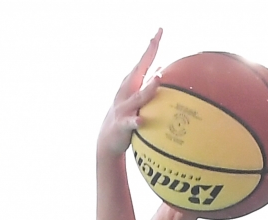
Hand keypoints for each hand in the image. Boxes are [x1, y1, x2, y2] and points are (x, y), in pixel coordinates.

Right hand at [98, 31, 162, 157]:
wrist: (107, 140)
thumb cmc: (126, 116)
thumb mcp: (136, 98)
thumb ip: (147, 85)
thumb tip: (160, 71)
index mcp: (132, 84)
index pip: (144, 61)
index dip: (152, 46)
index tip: (160, 30)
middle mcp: (126, 91)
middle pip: (138, 70)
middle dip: (147, 55)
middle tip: (155, 40)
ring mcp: (123, 107)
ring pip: (138, 96)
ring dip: (148, 88)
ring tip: (158, 79)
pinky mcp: (122, 124)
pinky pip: (129, 122)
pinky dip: (135, 120)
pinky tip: (141, 119)